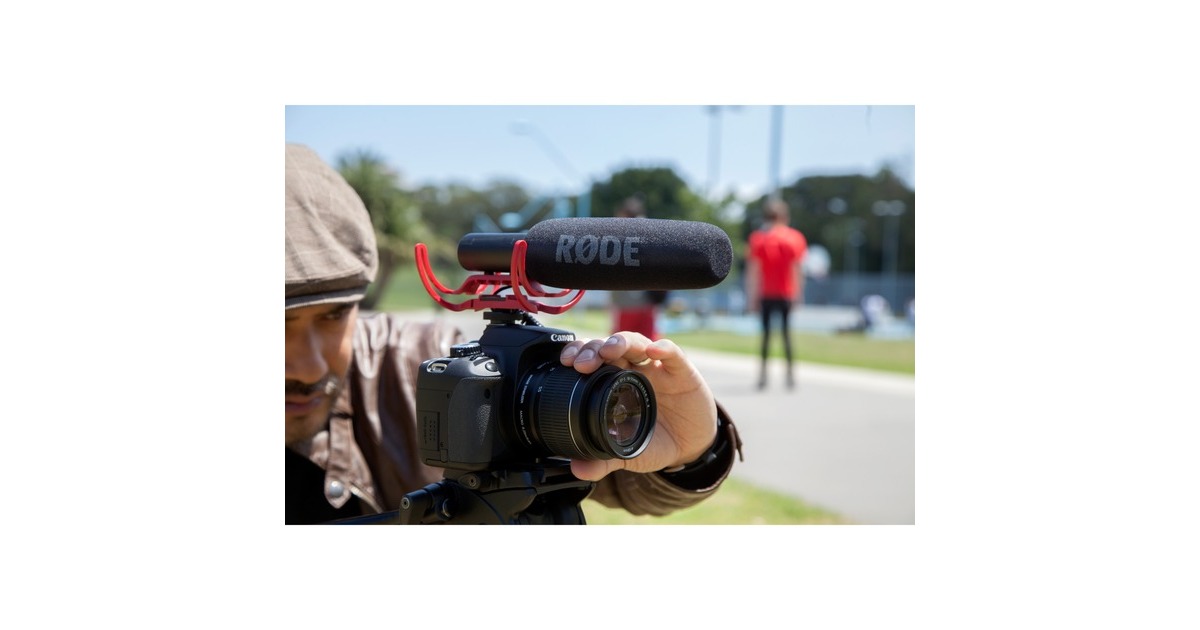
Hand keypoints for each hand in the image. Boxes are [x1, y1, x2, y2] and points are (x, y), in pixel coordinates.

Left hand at [559, 332, 717, 480]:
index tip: (566, 362)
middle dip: (593, 349)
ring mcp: (656, 367)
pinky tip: (655, 350)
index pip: (592, 360)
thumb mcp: (629, 453)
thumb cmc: (656, 440)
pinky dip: (664, 348)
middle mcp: (632, 369)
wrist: (690, 446)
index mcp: (614, 383)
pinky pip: (673, 354)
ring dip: (620, 342)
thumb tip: (578, 468)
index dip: (578, 354)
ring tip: (610, 350)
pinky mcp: (682, 371)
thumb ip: (604, 460)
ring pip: (635, 343)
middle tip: (582, 363)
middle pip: (609, 347)